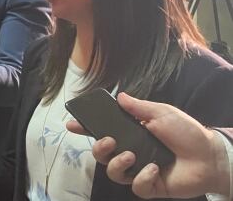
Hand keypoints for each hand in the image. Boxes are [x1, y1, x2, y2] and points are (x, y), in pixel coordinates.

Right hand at [66, 92, 230, 198]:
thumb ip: (139, 107)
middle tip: (109, 141)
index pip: (103, 131)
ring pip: (113, 172)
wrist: (210, 155)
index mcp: (132, 134)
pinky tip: (155, 170)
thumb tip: (120, 96)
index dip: (86, 128)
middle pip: (101, 154)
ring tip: (133, 155)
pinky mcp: (150, 186)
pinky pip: (136, 186)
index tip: (72, 123)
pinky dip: (142, 178)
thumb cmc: (187, 132)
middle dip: (99, 148)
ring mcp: (139, 170)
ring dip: (118, 163)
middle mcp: (131, 152)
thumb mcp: (162, 113)